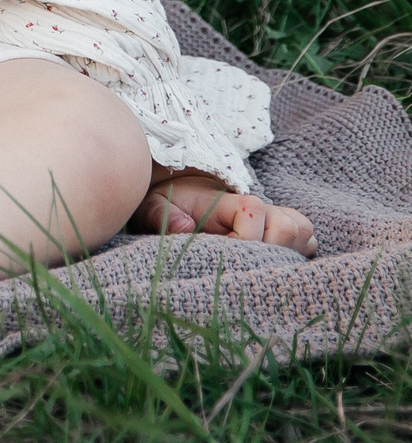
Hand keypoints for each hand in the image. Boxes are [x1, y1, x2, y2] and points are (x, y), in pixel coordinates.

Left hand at [136, 168, 316, 252]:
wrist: (186, 198)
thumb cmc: (171, 205)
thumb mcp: (155, 206)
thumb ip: (164, 215)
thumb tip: (186, 227)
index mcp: (232, 201)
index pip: (254, 214)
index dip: (243, 239)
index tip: (222, 252)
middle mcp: (264, 209)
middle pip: (291, 228)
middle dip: (269, 250)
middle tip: (242, 262)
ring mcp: (281, 221)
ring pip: (306, 236)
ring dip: (286, 253)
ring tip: (256, 263)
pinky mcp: (290, 236)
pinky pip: (311, 245)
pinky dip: (297, 257)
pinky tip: (271, 267)